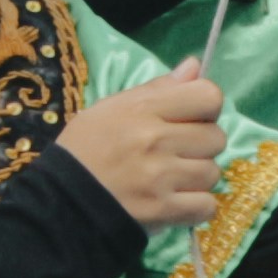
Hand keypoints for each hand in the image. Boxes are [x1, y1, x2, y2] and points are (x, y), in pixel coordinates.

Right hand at [56, 64, 228, 229]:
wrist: (61, 200)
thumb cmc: (86, 149)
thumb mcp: (113, 107)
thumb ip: (158, 88)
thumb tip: (195, 66)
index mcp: (144, 108)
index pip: (209, 96)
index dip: (206, 108)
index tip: (191, 119)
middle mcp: (156, 139)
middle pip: (216, 137)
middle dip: (203, 146)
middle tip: (179, 154)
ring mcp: (161, 177)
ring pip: (213, 173)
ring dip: (198, 178)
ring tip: (174, 180)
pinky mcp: (163, 210)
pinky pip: (206, 206)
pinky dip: (197, 207)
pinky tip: (177, 202)